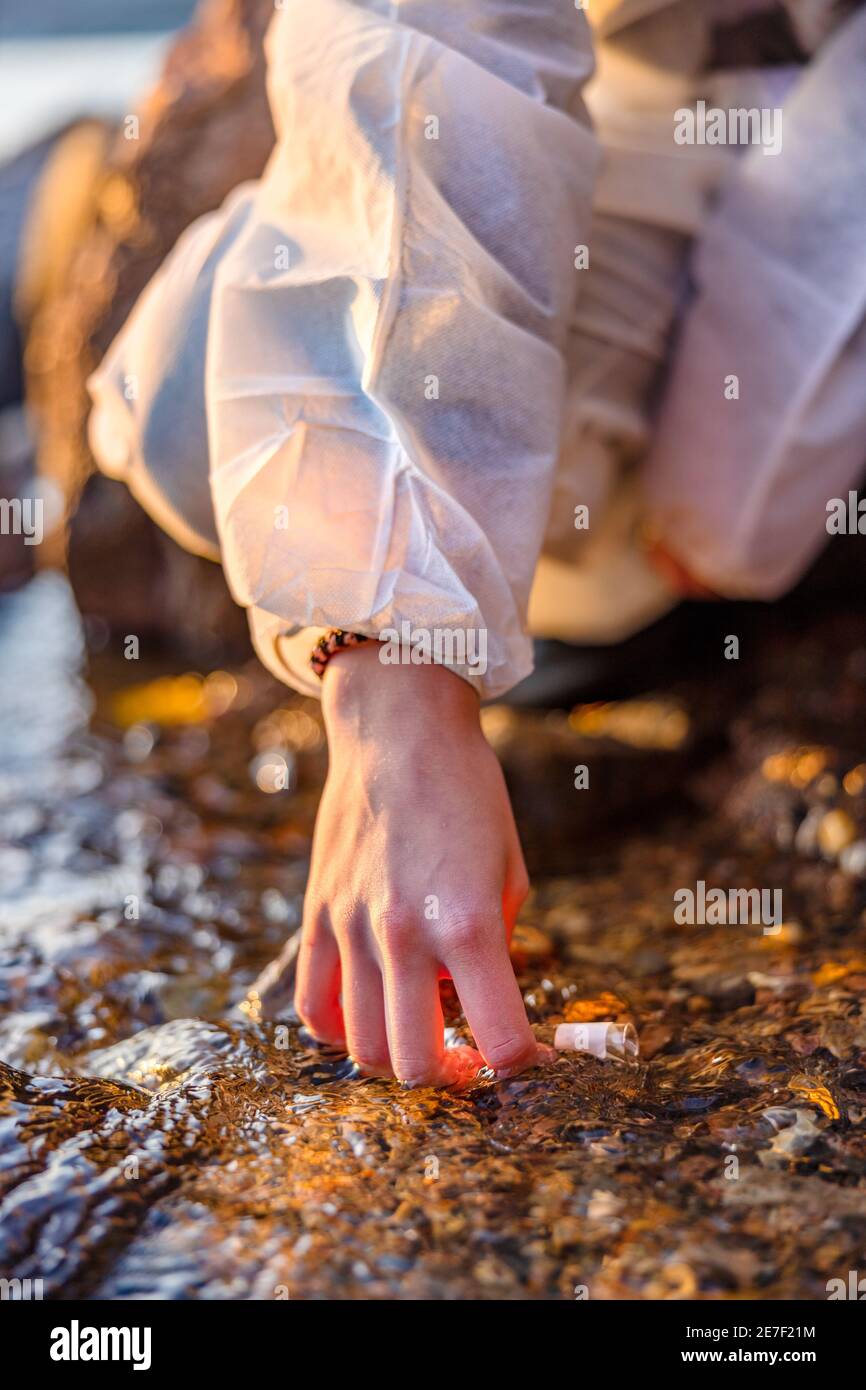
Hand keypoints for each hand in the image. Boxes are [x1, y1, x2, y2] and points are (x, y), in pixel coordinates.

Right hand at [289, 643, 543, 1084]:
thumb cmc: (468, 793)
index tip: (529, 1058)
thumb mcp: (509, 869)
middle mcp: (404, 934)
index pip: (501, 1040)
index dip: (523, 1064)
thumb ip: (496, 944)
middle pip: (415, 1065)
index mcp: (467, 922)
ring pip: (361, 1047)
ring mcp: (351, 928)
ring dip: (396, 1056)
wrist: (398, 730)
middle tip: (469, 1053)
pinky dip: (341, 1031)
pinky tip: (371, 1011)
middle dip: (451, 1077)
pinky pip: (313, 1006)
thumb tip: (478, 1001)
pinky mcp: (316, 916)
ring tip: (421, 1030)